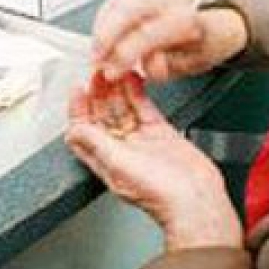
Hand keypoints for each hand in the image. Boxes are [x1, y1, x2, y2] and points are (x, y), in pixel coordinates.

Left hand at [66, 79, 242, 250]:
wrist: (195, 198)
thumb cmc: (159, 194)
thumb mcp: (117, 164)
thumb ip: (94, 143)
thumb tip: (73, 129)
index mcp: (105, 160)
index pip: (84, 130)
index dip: (78, 109)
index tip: (78, 89)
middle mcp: (121, 150)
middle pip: (102, 116)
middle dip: (97, 94)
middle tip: (97, 73)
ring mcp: (141, 141)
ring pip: (122, 109)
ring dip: (116, 89)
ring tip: (113, 70)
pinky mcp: (160, 133)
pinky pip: (144, 107)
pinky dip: (137, 92)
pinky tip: (133, 79)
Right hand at [92, 0, 247, 83]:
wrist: (216, 23)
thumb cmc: (204, 44)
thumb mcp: (193, 64)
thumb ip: (168, 66)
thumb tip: (146, 66)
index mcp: (184, 19)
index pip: (147, 34)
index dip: (124, 55)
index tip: (112, 73)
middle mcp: (167, 2)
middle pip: (127, 10)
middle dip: (106, 37)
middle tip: (96, 61)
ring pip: (118, 3)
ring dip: (100, 29)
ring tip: (96, 53)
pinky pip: (114, 3)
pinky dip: (102, 21)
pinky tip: (99, 39)